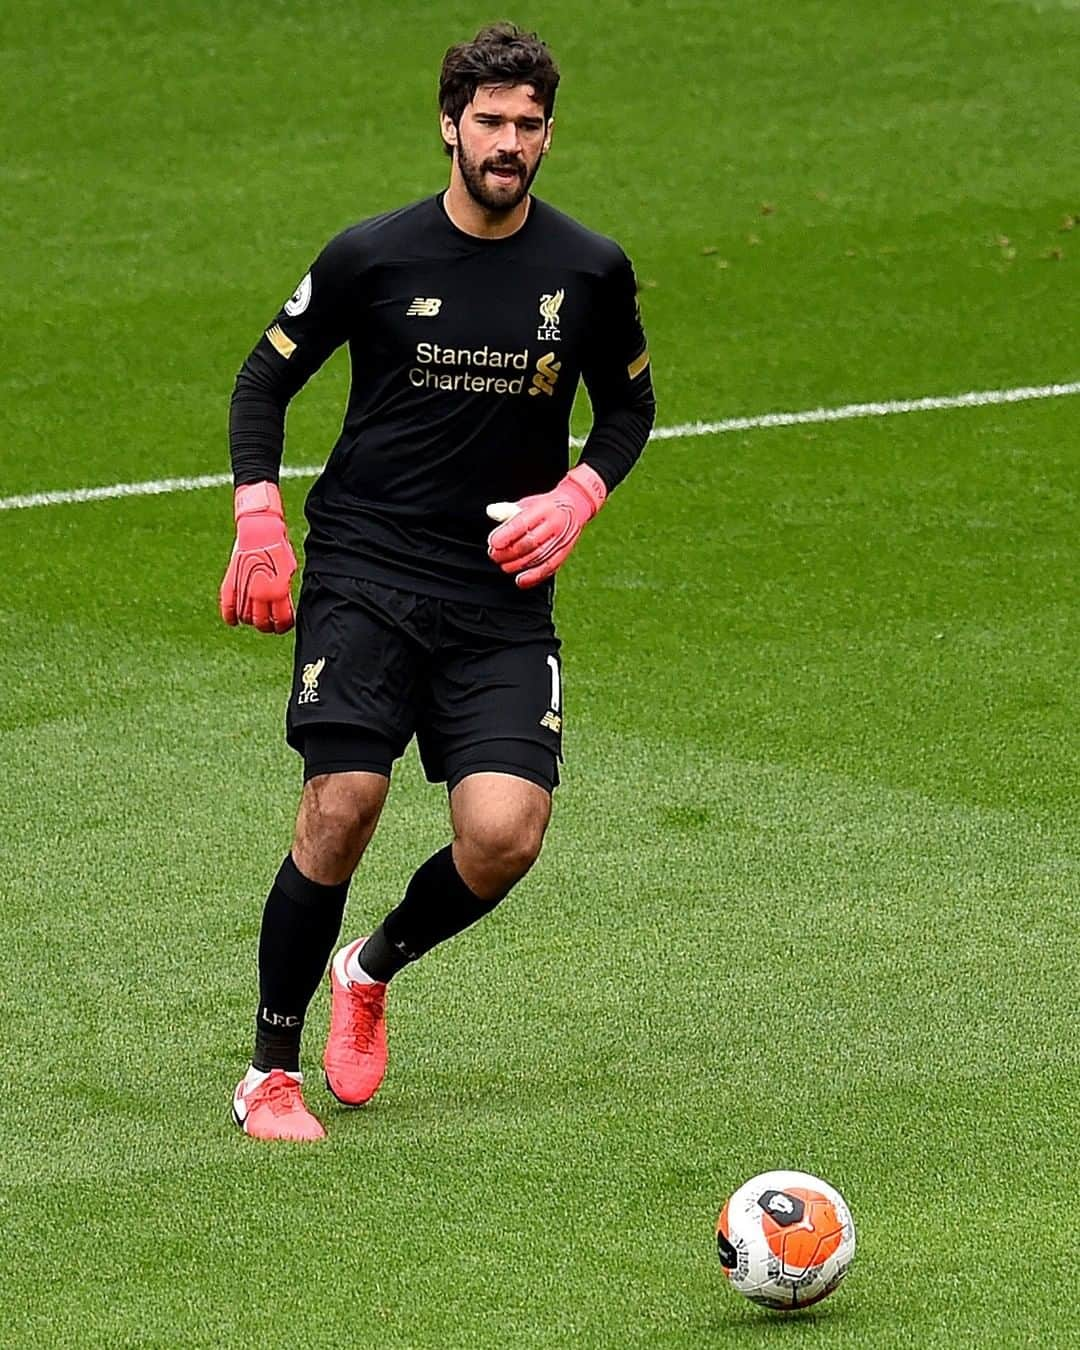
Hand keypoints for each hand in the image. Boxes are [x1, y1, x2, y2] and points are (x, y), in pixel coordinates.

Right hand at [219, 481, 297, 632]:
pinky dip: (230, 617)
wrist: (259, 529)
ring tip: (255, 619)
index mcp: (280, 591)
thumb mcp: (289, 571)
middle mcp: (261, 594)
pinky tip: (234, 621)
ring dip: (251, 621)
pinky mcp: (230, 582)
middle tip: (270, 626)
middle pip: (263, 623)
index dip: (283, 626)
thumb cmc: (278, 548)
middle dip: (268, 627)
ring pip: (246, 617)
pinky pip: (227, 606)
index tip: (283, 626)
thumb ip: (285, 590)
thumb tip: (285, 606)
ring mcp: (244, 589)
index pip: (282, 620)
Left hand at [486, 463, 607, 588]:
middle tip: (494, 555)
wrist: (576, 506)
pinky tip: (520, 580)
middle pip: (529, 542)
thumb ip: (509, 509)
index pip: (523, 523)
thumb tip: (491, 512)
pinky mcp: (564, 553)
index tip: (493, 542)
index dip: (507, 534)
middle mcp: (555, 524)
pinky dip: (533, 576)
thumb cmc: (546, 506)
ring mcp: (562, 540)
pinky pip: (549, 567)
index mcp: (544, 508)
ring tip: (504, 566)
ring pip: (538, 557)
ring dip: (518, 565)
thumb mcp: (528, 502)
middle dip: (509, 552)